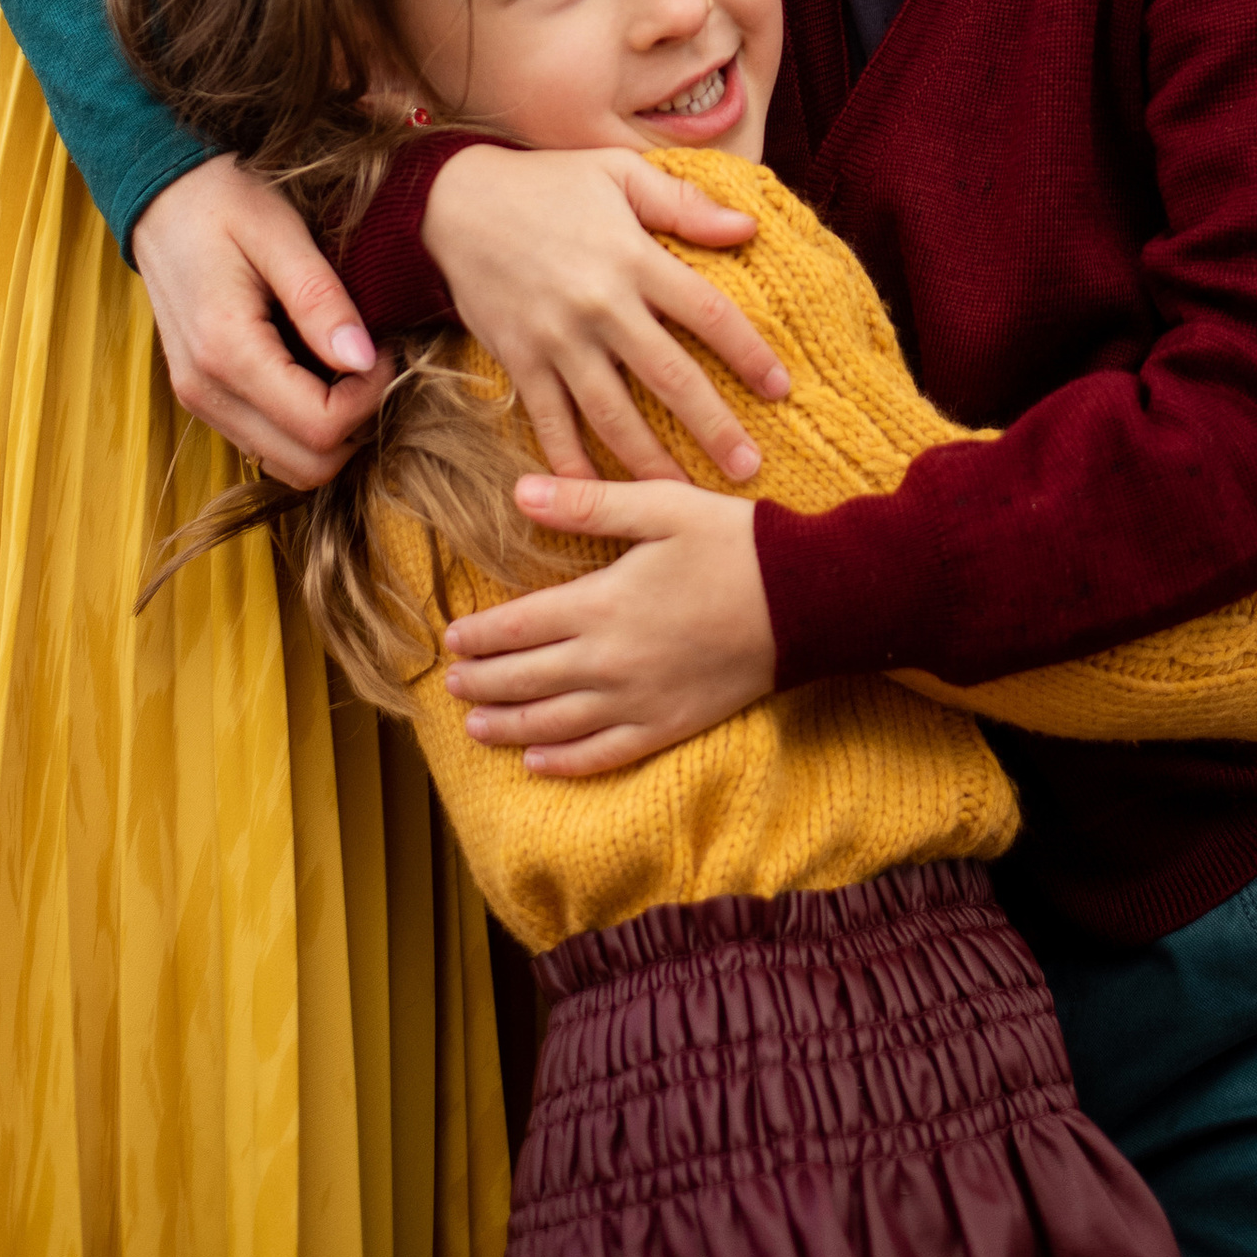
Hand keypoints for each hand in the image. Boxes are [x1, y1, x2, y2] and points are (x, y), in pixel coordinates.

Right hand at [135, 155, 391, 486]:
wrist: (161, 197)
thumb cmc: (223, 200)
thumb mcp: (279, 231)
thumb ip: (320, 299)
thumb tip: (363, 359)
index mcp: (225, 351)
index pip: (318, 427)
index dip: (370, 397)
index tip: (384, 346)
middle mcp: (206, 392)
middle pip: (307, 465)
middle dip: (357, 422)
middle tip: (372, 358)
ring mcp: (200, 401)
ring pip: (288, 463)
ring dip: (331, 428)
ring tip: (346, 360)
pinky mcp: (204, 398)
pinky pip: (267, 441)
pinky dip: (302, 422)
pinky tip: (316, 366)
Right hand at [425, 147, 788, 486]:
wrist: (456, 202)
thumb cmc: (549, 183)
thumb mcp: (620, 174)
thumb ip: (684, 204)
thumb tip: (748, 229)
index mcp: (634, 257)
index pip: (708, 313)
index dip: (750, 354)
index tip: (781, 388)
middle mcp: (600, 305)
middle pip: (670, 377)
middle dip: (714, 427)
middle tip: (748, 469)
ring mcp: (557, 339)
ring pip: (613, 414)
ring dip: (651, 461)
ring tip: (685, 496)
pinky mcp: (520, 360)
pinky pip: (550, 423)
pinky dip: (571, 463)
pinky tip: (594, 495)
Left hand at [444, 476, 773, 772]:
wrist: (806, 602)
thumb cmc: (733, 544)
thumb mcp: (661, 506)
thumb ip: (587, 504)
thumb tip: (519, 492)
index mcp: (602, 604)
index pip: (519, 627)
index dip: (480, 636)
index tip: (451, 640)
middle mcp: (610, 662)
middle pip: (527, 681)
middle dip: (483, 683)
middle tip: (451, 685)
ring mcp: (639, 701)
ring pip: (555, 725)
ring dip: (508, 727)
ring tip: (475, 727)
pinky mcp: (669, 726)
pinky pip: (604, 756)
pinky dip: (565, 764)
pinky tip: (539, 764)